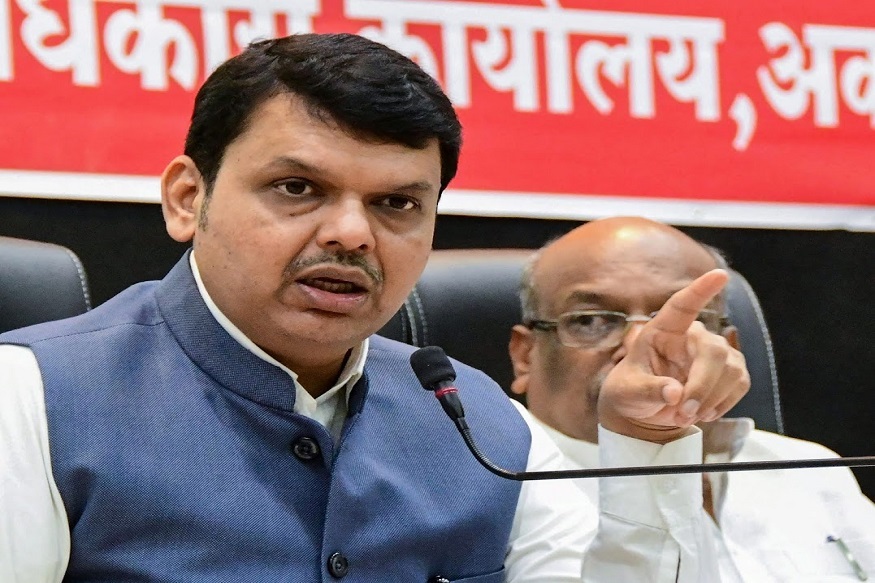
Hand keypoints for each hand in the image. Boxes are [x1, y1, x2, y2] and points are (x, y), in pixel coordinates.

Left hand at [597, 269, 750, 442]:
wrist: (645, 412)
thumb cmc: (630, 393)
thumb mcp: (627, 393)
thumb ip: (647, 390)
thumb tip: (674, 393)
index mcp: (661, 331)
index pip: (682, 306)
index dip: (700, 290)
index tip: (720, 274)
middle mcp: (691, 336)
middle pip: (713, 350)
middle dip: (702, 385)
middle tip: (683, 412)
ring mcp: (714, 352)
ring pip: (731, 369)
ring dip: (710, 399)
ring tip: (686, 415)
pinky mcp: (730, 370)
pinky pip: (740, 383)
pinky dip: (723, 403)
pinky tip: (704, 412)